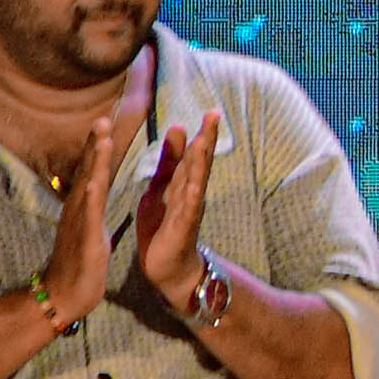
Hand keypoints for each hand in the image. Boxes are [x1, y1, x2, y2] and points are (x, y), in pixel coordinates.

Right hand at [39, 114, 124, 325]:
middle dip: (97, 143)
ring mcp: (80, 220)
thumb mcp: (90, 227)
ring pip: (88, 184)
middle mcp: (78, 207)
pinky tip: (95, 181)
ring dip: (95, 160)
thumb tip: (95, 189)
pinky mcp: (85, 237)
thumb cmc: (80, 261)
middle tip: (104, 116)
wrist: (64, 292)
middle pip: (89, 169)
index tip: (108, 121)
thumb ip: (92, 206)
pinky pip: (88, 215)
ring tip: (102, 136)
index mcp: (84, 205)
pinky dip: (90, 197)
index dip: (100, 147)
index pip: (94, 170)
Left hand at [129, 110, 221, 311]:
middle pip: (201, 163)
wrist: (168, 266)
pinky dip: (191, 197)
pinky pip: (187, 211)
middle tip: (214, 116)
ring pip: (196, 182)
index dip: (203, 133)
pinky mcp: (181, 229)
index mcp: (183, 183)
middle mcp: (191, 194)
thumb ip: (170, 161)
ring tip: (203, 142)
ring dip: (200, 163)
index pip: (195, 154)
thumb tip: (178, 128)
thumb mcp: (163, 187)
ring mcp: (189, 211)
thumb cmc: (165, 225)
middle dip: (207, 140)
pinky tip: (195, 185)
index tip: (211, 111)